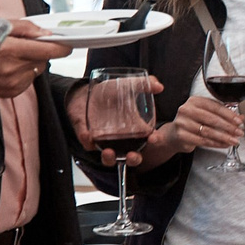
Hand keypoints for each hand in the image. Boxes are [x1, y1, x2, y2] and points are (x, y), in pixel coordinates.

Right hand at [0, 20, 68, 99]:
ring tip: (13, 57)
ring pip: (37, 70)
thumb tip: (47, 34)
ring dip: (32, 62)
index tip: (68, 44)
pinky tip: (10, 68)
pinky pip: (29, 80)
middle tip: (27, 45)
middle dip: (41, 51)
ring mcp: (12, 83)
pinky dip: (24, 73)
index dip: (61, 47)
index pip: (48, 50)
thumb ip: (26, 27)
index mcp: (10, 49)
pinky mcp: (11, 92)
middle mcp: (12, 68)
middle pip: (44, 60)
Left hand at [68, 73, 184, 164]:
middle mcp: (121, 139)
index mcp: (135, 129)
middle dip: (133, 160)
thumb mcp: (127, 86)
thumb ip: (144, 84)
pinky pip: (88, 145)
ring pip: (109, 159)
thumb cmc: (109, 92)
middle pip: (131, 157)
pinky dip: (88, 142)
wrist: (85, 92)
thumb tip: (160, 86)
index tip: (154, 138)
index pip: (148, 140)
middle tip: (132, 155)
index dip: (154, 141)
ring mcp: (105, 141)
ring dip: (109, 159)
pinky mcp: (88, 139)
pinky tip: (88, 135)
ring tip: (108, 152)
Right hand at [139, 96, 244, 164]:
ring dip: (224, 137)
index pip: (215, 107)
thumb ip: (223, 115)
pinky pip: (203, 140)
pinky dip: (216, 143)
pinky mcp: (181, 135)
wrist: (173, 135)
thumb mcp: (206, 115)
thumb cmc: (192, 122)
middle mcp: (186, 110)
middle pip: (212, 119)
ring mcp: (182, 123)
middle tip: (239, 132)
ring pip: (208, 131)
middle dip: (228, 127)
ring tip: (234, 140)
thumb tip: (241, 118)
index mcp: (194, 101)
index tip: (239, 121)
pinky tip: (224, 144)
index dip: (229, 114)